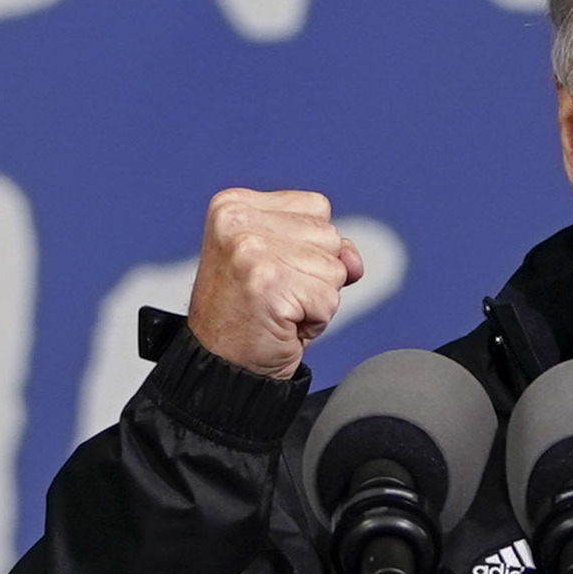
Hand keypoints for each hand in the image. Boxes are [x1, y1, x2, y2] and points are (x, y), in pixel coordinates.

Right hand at [186, 188, 364, 378]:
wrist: (219, 368)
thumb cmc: (247, 317)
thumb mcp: (283, 264)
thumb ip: (323, 247)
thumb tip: (353, 261)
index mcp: (234, 205)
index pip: (317, 208)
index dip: (309, 249)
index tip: (270, 274)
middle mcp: (237, 221)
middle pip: (329, 235)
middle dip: (314, 275)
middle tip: (274, 296)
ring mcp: (250, 250)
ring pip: (334, 268)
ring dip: (316, 300)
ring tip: (277, 310)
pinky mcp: (267, 282)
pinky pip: (329, 299)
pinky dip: (315, 322)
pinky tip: (281, 325)